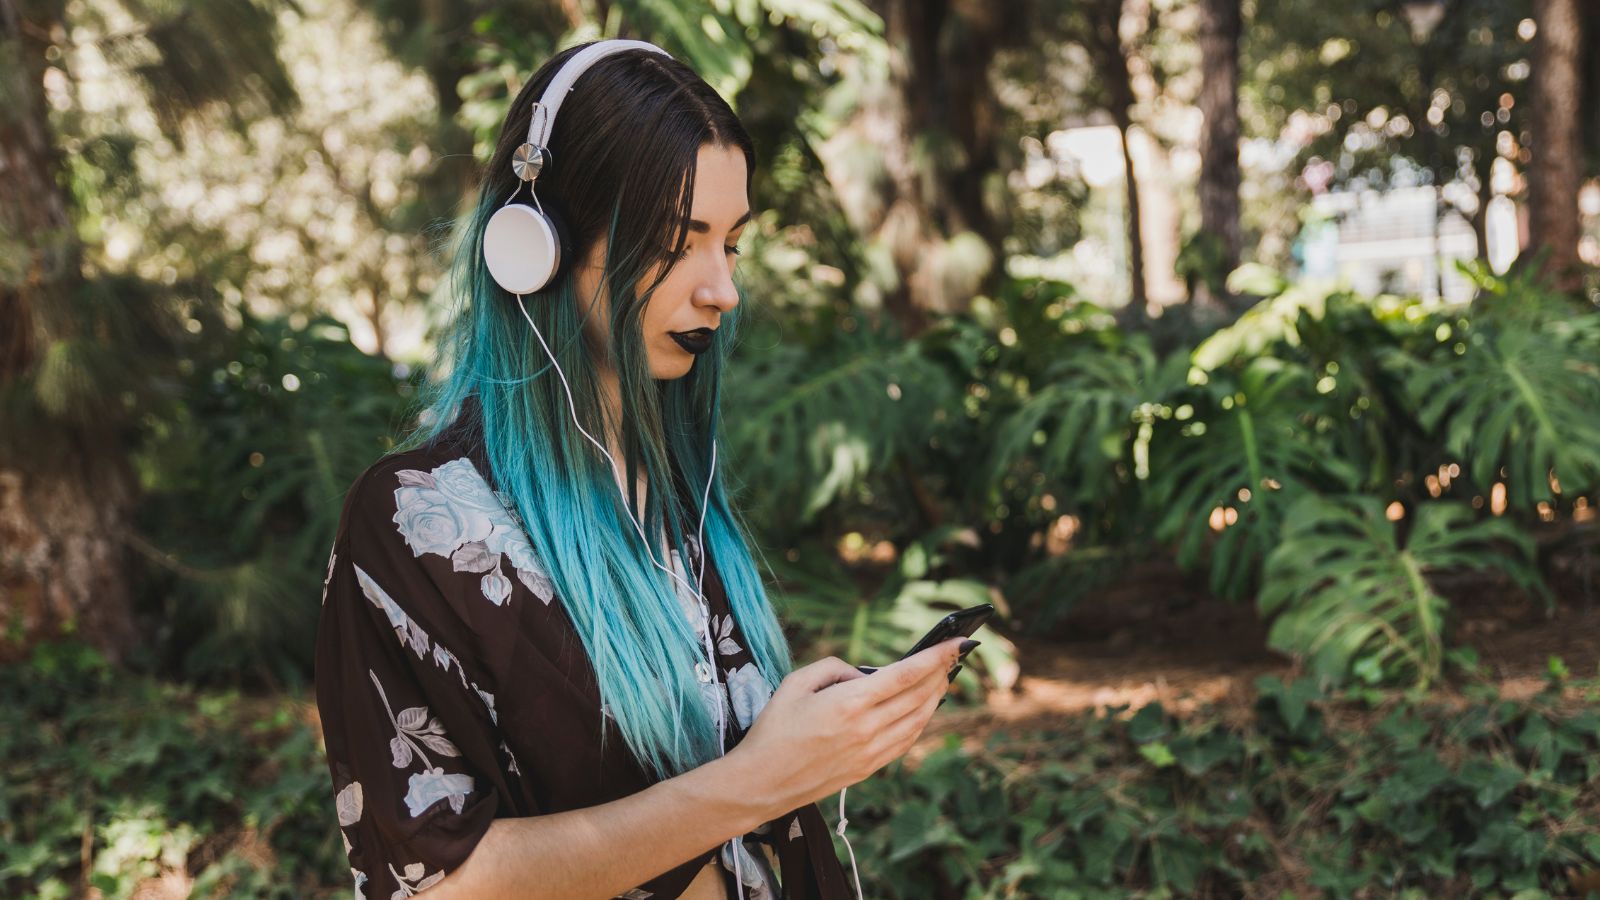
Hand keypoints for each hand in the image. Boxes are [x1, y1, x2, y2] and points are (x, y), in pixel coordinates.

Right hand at [728, 636, 966, 814]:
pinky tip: (922, 710)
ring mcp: (871, 752)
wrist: (760, 783)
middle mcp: (867, 729)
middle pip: (919, 696)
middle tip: (952, 656)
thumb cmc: (773, 729)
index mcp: (849, 703)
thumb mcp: (795, 683)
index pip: (906, 675)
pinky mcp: (868, 769)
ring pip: (918, 721)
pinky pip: (906, 741)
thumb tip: (863, 675)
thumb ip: (834, 668)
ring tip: (942, 679)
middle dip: (940, 673)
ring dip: (935, 697)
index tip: (957, 644)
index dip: (936, 657)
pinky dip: (920, 722)